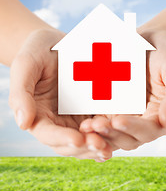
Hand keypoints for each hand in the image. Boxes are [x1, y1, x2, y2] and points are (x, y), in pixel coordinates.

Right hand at [9, 29, 111, 160]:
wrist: (56, 43)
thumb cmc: (37, 51)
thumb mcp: (26, 65)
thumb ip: (21, 94)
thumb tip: (23, 123)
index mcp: (38, 114)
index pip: (48, 134)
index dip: (61, 138)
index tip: (77, 139)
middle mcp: (57, 121)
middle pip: (69, 143)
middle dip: (85, 147)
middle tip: (101, 146)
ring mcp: (75, 117)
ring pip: (86, 139)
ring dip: (98, 145)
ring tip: (110, 147)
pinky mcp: (90, 110)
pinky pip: (100, 125)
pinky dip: (108, 133)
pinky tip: (119, 134)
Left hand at [80, 29, 165, 150]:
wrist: (149, 40)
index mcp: (163, 115)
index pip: (150, 130)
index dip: (135, 129)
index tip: (118, 120)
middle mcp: (145, 120)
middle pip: (130, 138)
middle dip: (113, 134)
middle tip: (96, 125)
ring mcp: (127, 116)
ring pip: (114, 134)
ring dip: (100, 134)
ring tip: (86, 126)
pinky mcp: (113, 109)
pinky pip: (103, 122)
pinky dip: (95, 126)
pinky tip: (83, 122)